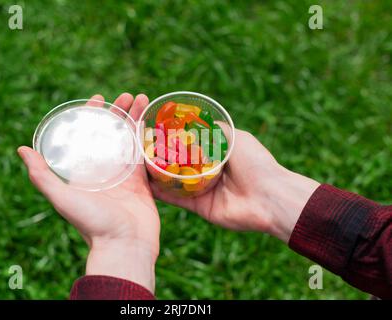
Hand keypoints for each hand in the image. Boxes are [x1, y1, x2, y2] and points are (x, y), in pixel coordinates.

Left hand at [18, 93, 159, 291]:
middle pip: (111, 134)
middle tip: (127, 96)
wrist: (124, 247)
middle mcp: (104, 170)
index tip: (99, 98)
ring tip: (143, 99)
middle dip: (119, 112)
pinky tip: (153, 122)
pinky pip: (145, 155)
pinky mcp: (143, 183)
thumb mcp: (62, 198)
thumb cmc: (92, 223)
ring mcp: (125, 176)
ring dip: (136, 119)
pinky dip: (148, 138)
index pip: (88, 136)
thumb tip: (22, 150)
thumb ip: (42, 175)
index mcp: (84, 171)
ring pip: (130, 140)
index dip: (92, 115)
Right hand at [150, 129, 319, 242]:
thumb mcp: (236, 137)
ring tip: (136, 166)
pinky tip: (145, 185)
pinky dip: (162, 193)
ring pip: (174, 181)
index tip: (154, 132)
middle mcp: (208, 172)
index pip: (190, 146)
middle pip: (179, 164)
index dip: (173, 140)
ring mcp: (203, 190)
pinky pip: (177, 199)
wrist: (268, 197)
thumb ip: (216, 130)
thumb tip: (196, 120)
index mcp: (217, 155)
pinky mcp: (200, 207)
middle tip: (139, 149)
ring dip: (157, 175)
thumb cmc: (255, 163)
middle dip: (161, 158)